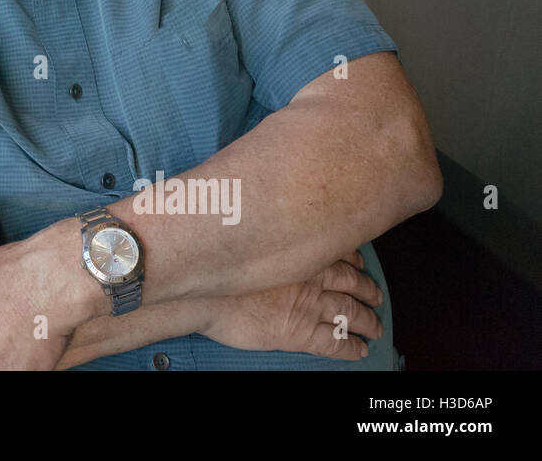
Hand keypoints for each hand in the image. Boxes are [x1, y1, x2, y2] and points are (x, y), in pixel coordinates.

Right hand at [200, 250, 383, 358]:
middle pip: (351, 284)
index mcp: (300, 255)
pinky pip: (336, 343)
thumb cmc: (219, 267)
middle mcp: (311, 279)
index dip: (354, 260)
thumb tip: (268, 231)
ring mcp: (309, 307)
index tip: (359, 262)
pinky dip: (352, 348)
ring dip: (367, 321)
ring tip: (376, 326)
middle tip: (376, 295)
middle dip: (368, 290)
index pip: (338, 255)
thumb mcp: (247, 242)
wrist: (205, 296)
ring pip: (350, 314)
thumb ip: (268, 241)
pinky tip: (360, 351)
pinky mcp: (301, 334)